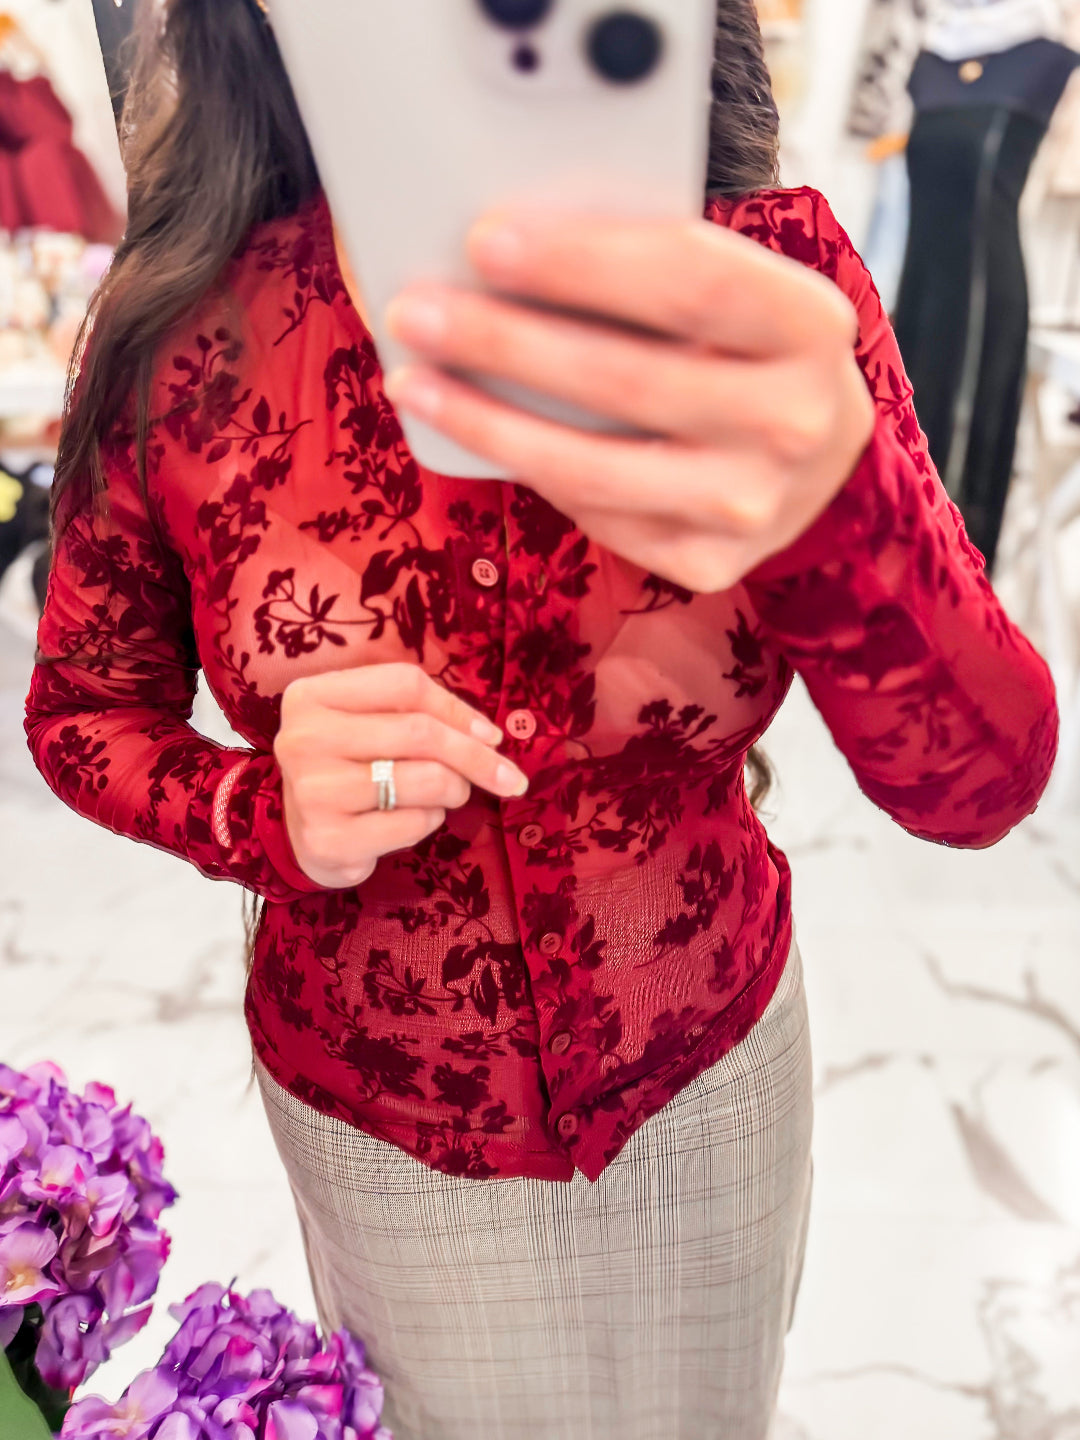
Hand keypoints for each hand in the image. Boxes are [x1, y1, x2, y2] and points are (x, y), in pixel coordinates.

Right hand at [275, 663, 529, 889]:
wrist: (304, 836)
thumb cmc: (350, 768)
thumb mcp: (372, 724)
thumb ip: (422, 713)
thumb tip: (489, 737)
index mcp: (312, 695)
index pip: (405, 684)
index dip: (458, 709)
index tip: (492, 736)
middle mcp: (303, 738)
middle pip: (420, 732)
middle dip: (475, 757)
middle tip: (507, 778)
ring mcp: (312, 791)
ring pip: (425, 779)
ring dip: (454, 790)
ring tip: (446, 795)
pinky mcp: (328, 839)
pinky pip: (414, 823)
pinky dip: (430, 821)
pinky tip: (411, 820)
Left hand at [382, 210, 876, 593]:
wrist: (822, 464)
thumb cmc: (751, 351)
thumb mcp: (741, 291)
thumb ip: (656, 265)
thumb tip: (509, 247)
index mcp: (810, 325)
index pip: (690, 280)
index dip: (580, 261)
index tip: (484, 240)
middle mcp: (795, 422)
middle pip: (625, 378)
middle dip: (504, 341)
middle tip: (416, 311)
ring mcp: (752, 505)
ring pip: (593, 468)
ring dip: (487, 422)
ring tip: (414, 382)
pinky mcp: (709, 564)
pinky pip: (594, 516)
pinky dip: (528, 472)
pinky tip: (478, 437)